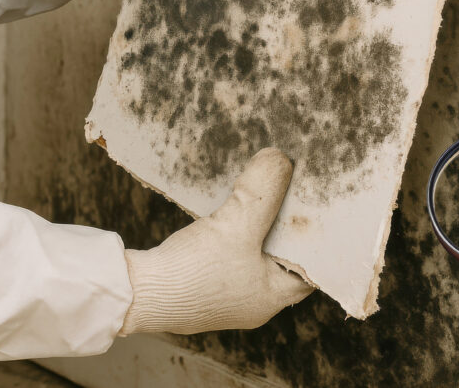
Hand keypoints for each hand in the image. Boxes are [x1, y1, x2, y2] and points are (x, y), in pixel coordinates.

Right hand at [120, 148, 312, 334]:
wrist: (136, 293)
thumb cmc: (193, 271)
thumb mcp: (236, 224)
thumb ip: (262, 191)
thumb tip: (279, 159)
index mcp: (273, 296)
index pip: (313, 267)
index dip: (319, 237)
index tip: (322, 207)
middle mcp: (254, 300)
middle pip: (284, 257)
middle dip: (288, 225)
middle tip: (295, 191)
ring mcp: (228, 295)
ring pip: (255, 253)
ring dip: (260, 225)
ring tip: (266, 192)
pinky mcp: (204, 285)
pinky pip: (231, 254)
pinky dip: (236, 232)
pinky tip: (232, 209)